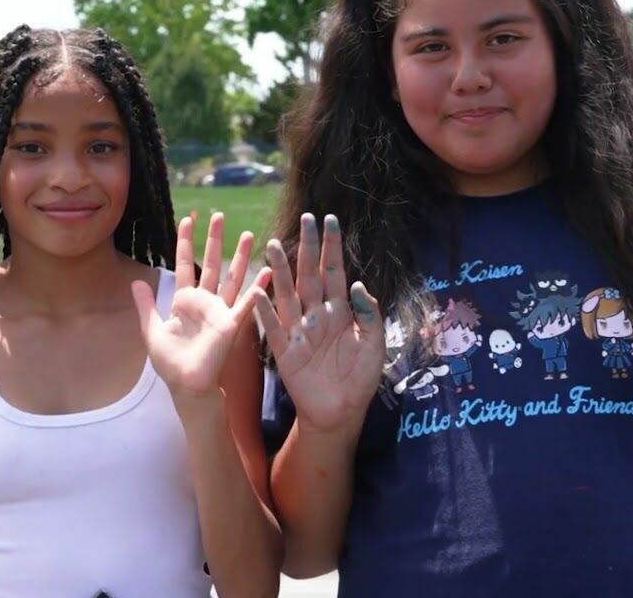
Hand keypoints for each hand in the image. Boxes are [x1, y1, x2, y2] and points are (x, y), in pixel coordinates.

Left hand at [131, 213, 269, 408]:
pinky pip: (247, 302)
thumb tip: (135, 281)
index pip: (184, 264)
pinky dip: (258, 288)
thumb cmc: (170, 363)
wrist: (186, 386)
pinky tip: (268, 271)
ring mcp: (219, 310)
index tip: (187, 220)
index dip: (184, 242)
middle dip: (215, 239)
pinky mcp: (231, 323)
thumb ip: (147, 306)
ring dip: (240, 256)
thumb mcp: (152, 330)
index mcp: (184, 301)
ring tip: (248, 234)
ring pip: (231, 276)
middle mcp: (204, 301)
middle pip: (210, 263)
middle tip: (219, 216)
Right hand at [254, 214, 384, 436]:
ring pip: (287, 294)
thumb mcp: (374, 345)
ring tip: (271, 245)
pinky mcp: (285, 351)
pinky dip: (265, 311)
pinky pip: (272, 327)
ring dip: (280, 270)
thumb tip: (360, 285)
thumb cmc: (359, 379)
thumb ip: (369, 315)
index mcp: (340, 312)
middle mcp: (317, 315)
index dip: (332, 248)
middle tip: (305, 219)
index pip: (335, 272)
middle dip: (307, 247)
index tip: (330, 221)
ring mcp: (299, 331)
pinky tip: (259, 292)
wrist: (341, 412)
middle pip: (309, 274)